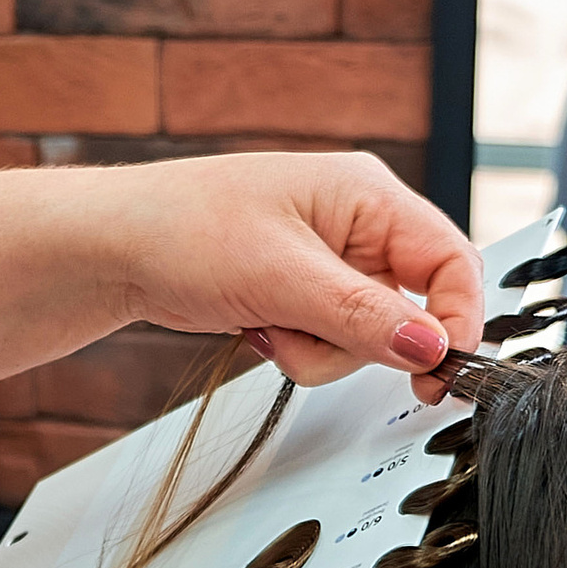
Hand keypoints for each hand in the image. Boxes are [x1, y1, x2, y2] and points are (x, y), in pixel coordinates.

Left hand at [98, 149, 485, 394]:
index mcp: (369, 195)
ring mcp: (331, 260)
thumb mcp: (281, 277)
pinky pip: (330, 338)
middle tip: (307, 334)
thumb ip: (363, 315)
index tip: (437, 372)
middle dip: (359, 340)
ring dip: (320, 349)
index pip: (452, 262)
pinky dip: (298, 347)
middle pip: (411, 308)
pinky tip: (257, 327)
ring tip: (266, 323)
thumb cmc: (183, 231)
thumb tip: (431, 347)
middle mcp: (359, 223)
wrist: (111, 248)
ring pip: (368, 335)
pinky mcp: (303, 291)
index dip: (455, 321)